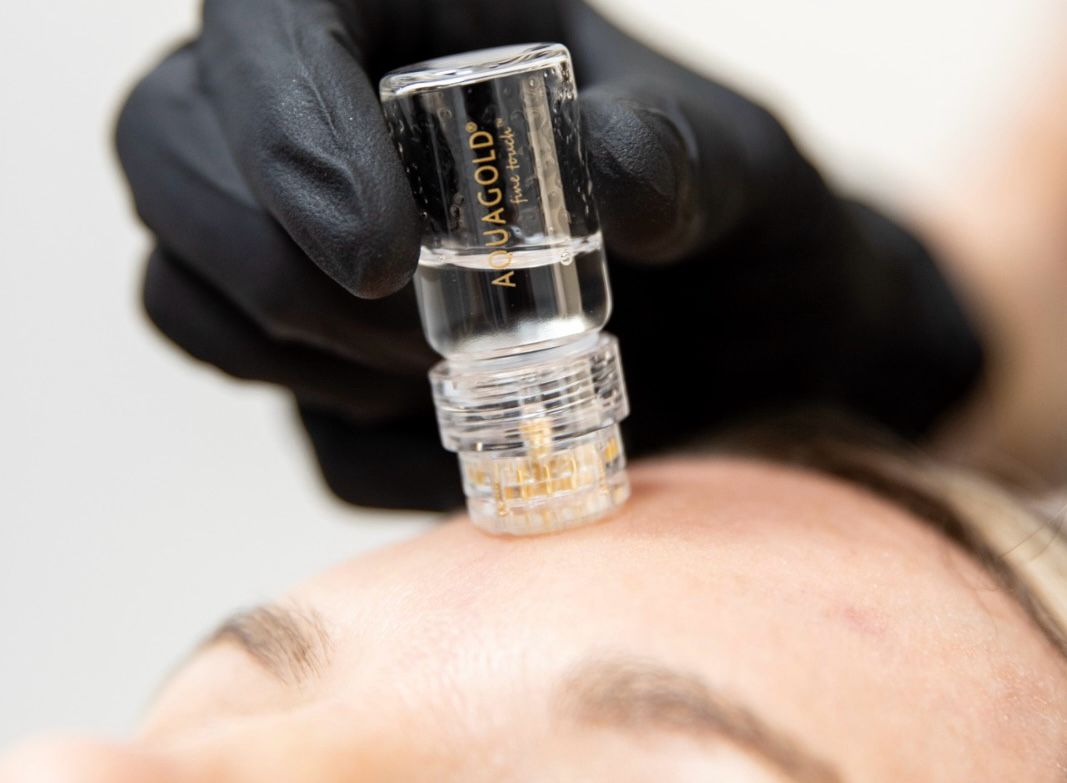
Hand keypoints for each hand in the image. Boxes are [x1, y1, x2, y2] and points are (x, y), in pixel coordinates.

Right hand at [115, 0, 983, 510]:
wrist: (748, 341)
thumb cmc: (740, 227)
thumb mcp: (739, 172)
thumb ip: (678, 156)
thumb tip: (597, 169)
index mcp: (417, 25)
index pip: (269, 22)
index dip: (280, 124)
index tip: (377, 253)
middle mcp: (333, 130)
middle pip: (164, 148)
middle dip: (266, 261)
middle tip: (414, 333)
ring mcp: (312, 257)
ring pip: (184, 291)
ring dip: (305, 359)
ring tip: (449, 370)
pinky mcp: (333, 373)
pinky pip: (291, 421)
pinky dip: (369, 445)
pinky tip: (465, 425)